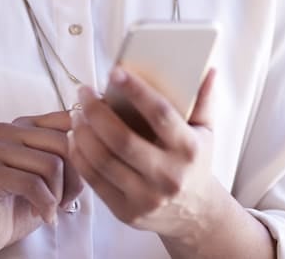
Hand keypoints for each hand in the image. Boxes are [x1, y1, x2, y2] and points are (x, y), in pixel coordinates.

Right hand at [0, 111, 82, 258]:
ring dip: (58, 195)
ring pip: (51, 164)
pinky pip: (32, 184)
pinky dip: (45, 205)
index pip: (70, 122)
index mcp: (26, 123)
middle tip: (67, 200)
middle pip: (64, 143)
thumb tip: (96, 141)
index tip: (80, 179)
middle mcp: (8, 130)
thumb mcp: (53, 174)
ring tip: (50, 208)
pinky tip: (42, 215)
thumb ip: (70, 154)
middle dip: (74, 178)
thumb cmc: (20, 204)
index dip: (85, 153)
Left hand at [68, 67, 218, 240]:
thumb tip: (208, 70)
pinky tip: (75, 138)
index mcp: (189, 149)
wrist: (196, 214)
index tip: (115, 72)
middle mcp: (169, 175)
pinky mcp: (126, 212)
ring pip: (103, 161)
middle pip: (122, 139)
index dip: (136, 91)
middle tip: (84, 92)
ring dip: (83, 133)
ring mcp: (146, 197)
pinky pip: (95, 181)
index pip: (160, 114)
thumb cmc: (196, 164)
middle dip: (96, 112)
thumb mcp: (206, 131)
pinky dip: (80, 157)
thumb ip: (205, 100)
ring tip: (76, 113)